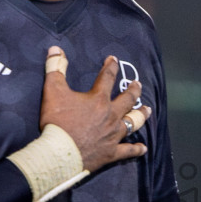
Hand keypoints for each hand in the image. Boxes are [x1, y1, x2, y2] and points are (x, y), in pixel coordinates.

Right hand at [40, 49, 149, 171]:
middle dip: (133, 90)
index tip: (114, 60)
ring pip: (132, 123)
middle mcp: (110, 115)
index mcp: (98, 99)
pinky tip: (144, 148)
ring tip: (147, 110)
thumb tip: (55, 48)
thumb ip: (55, 68)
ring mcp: (113, 135)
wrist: (59, 153)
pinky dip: (136, 149)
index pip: (107, 78)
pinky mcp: (111, 153)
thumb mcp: (53, 91)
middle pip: (127, 100)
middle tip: (138, 85)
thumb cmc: (57, 122)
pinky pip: (128, 151)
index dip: (111, 67)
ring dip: (141, 115)